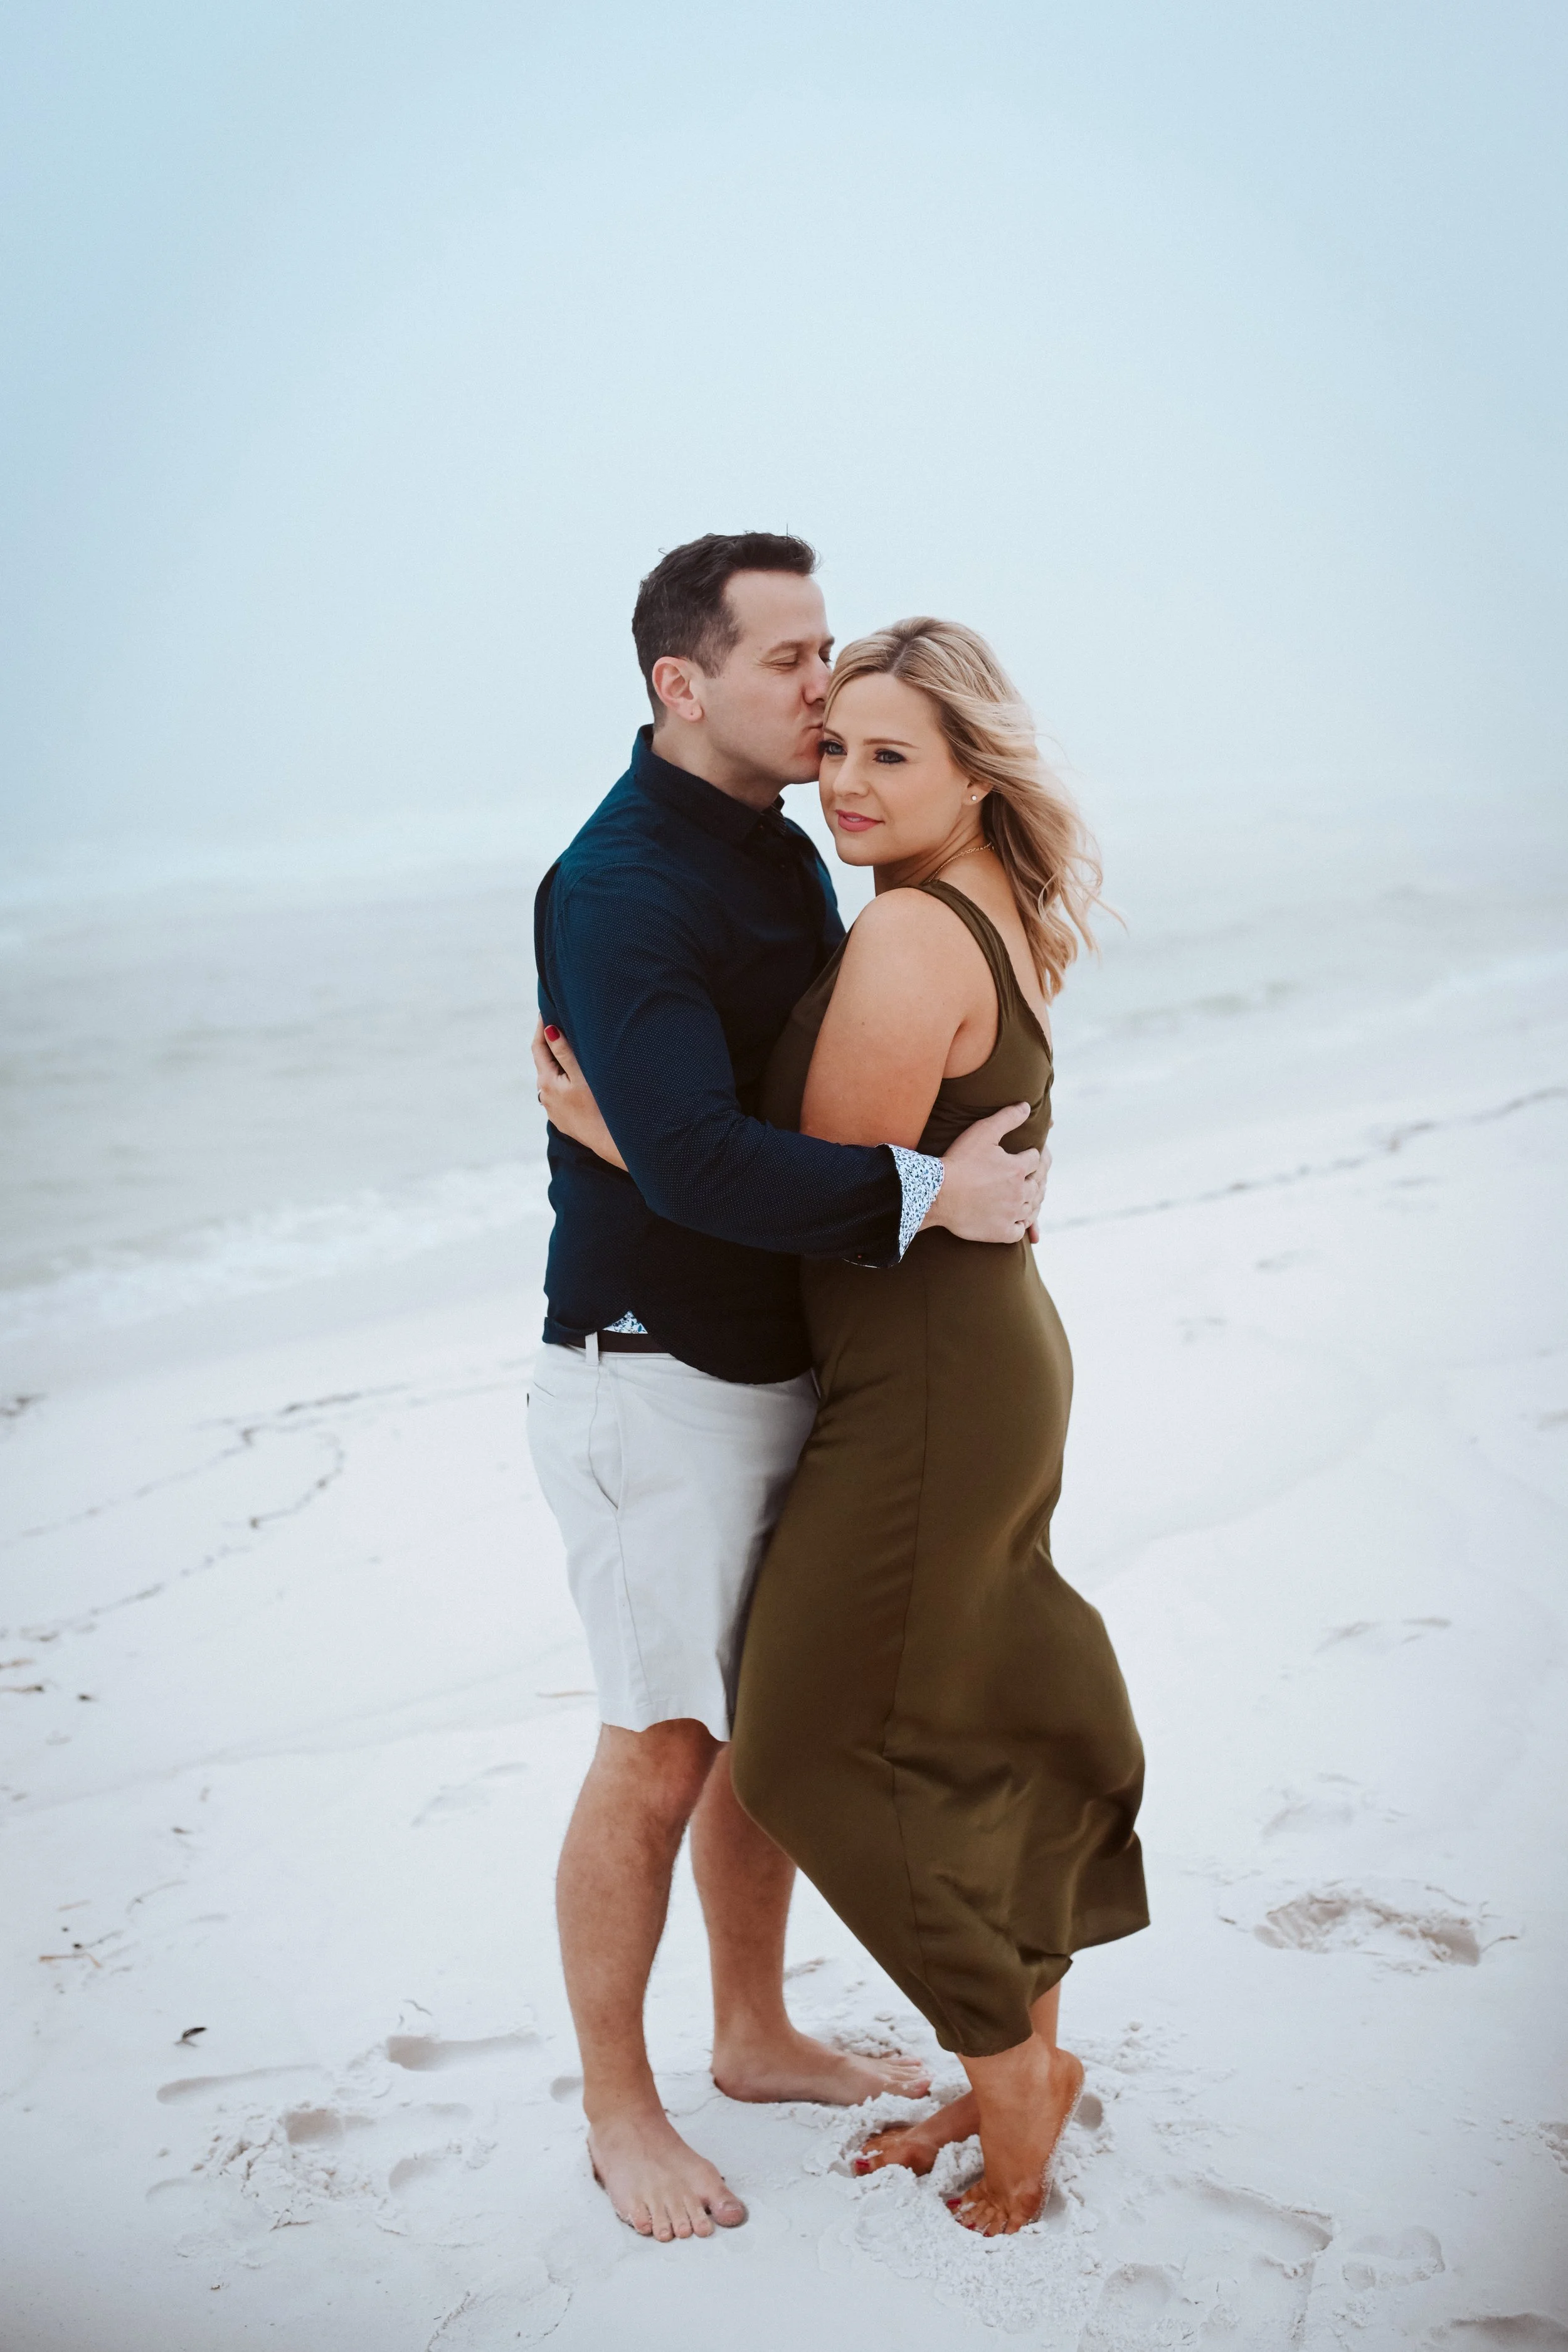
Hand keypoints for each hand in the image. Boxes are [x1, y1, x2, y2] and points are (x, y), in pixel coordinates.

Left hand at [531, 1019, 627, 1169]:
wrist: (608, 1141)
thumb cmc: (598, 1106)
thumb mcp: (581, 1075)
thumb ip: (564, 1052)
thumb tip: (548, 1031)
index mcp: (546, 1082)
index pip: (538, 1047)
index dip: (540, 1028)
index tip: (544, 1011)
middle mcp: (544, 1096)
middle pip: (543, 1063)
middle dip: (548, 1045)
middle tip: (556, 1024)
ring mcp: (552, 1109)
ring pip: (551, 1079)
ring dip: (556, 1065)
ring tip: (567, 1050)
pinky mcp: (561, 1118)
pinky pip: (559, 1093)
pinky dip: (563, 1081)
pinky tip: (575, 1080)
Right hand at [925, 1104, 1043, 1244]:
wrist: (937, 1194)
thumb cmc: (958, 1161)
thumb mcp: (983, 1132)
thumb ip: (1007, 1118)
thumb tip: (1027, 1107)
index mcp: (1017, 1168)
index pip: (1035, 1159)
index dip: (1031, 1155)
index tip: (1027, 1155)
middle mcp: (1019, 1192)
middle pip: (1037, 1185)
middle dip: (1035, 1179)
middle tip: (1032, 1177)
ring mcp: (1011, 1214)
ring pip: (1031, 1208)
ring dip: (1031, 1201)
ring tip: (1027, 1197)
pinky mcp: (1001, 1232)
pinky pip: (1019, 1231)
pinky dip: (1020, 1225)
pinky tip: (1016, 1220)